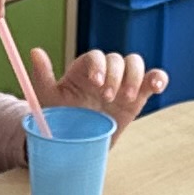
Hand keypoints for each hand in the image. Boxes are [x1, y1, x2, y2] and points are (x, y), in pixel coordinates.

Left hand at [34, 45, 163, 122]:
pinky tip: (157, 86)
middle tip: (108, 98)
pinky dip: (158, 78)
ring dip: (135, 77)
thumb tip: (35, 51)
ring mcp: (123, 82)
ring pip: (136, 64)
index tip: (96, 83)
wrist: (78, 142)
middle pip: (117, 59)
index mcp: (85, 69)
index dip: (99, 66)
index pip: (96, 57)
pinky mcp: (138, 95)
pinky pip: (152, 79)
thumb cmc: (62, 117)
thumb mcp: (49, 99)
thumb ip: (42, 76)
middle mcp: (105, 72)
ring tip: (126, 98)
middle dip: (116, 76)